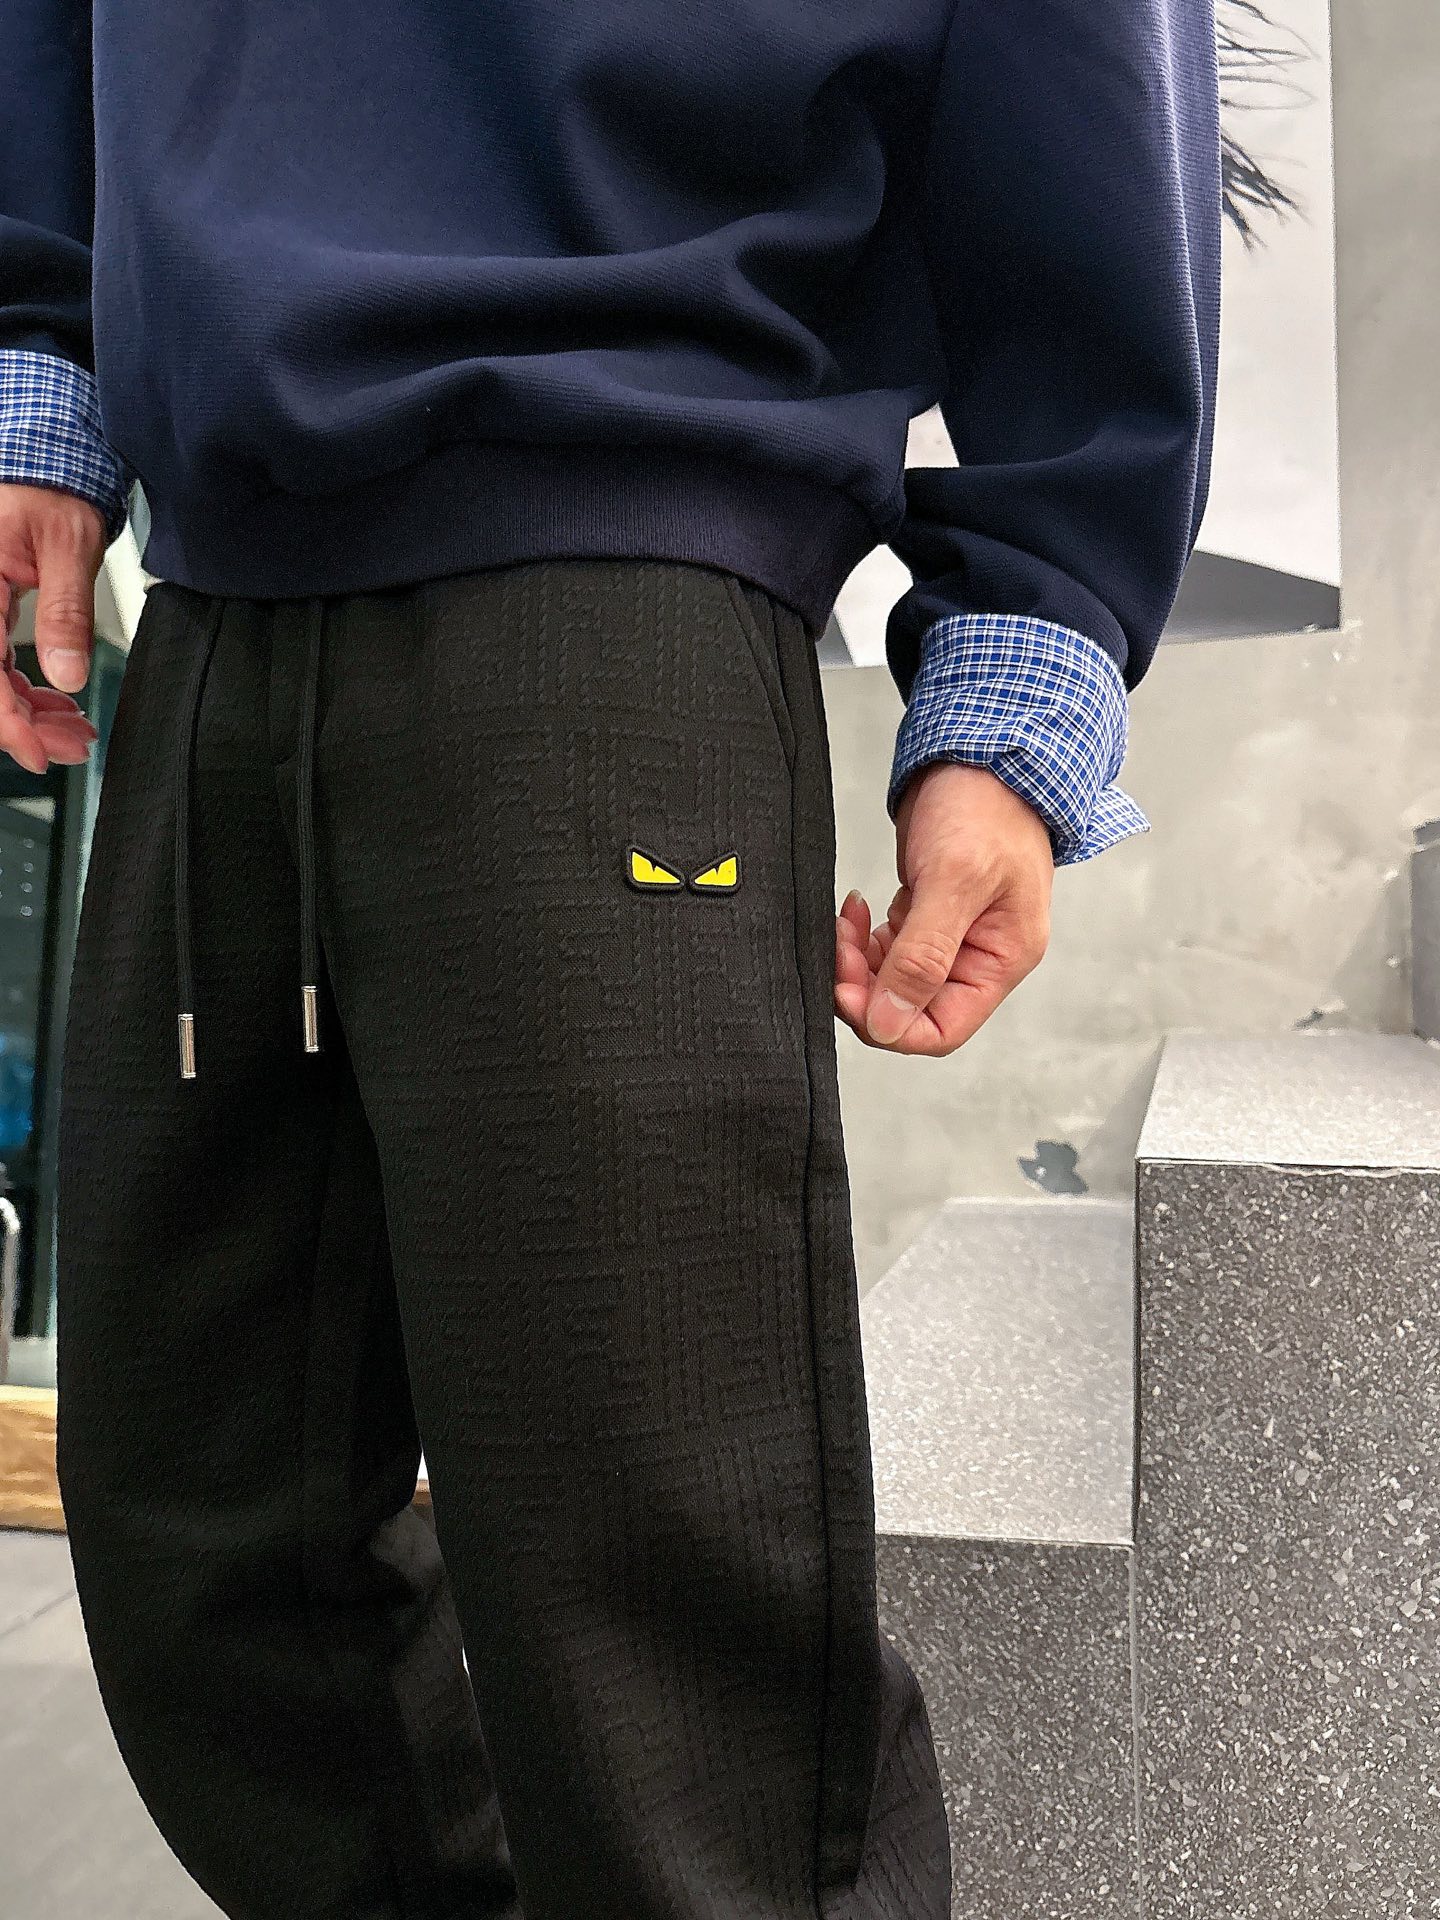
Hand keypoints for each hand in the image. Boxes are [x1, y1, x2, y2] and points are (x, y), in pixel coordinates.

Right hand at [0, 482, 103, 773]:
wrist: (50, 464)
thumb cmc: (53, 490)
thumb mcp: (69, 546)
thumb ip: (65, 613)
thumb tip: (67, 674)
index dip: (7, 721)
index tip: (38, 752)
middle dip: (24, 726)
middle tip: (72, 745)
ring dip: (28, 715)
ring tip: (75, 731)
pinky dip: (26, 695)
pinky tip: (59, 708)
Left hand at [834, 761, 1053, 1055]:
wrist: (984, 754)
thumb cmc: (987, 808)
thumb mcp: (954, 881)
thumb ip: (922, 956)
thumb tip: (889, 1022)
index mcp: (1001, 960)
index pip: (941, 1030)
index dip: (888, 1023)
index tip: (848, 990)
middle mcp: (979, 957)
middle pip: (910, 1009)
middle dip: (866, 987)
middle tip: (840, 947)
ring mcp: (954, 937)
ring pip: (894, 982)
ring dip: (861, 962)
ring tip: (848, 922)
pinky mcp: (930, 914)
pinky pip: (891, 951)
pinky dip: (866, 940)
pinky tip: (859, 912)